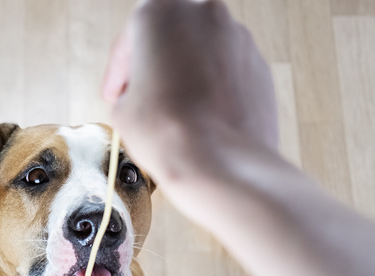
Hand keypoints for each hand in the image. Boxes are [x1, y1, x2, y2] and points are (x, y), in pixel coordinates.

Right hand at [103, 0, 277, 192]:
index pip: (129, 39)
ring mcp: (237, 37)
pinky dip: (212, 88)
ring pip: (202, 51)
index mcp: (161, 12)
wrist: (218, 162)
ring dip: (186, 75)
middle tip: (143, 95)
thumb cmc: (168, 132)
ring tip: (173, 111)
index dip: (117, 72)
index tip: (115, 91)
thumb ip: (129, 87)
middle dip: (156, 65)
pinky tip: (199, 117)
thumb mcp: (121, 108)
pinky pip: (227, 71)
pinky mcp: (259, 65)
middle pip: (170, 37)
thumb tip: (140, 93)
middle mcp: (204, 13)